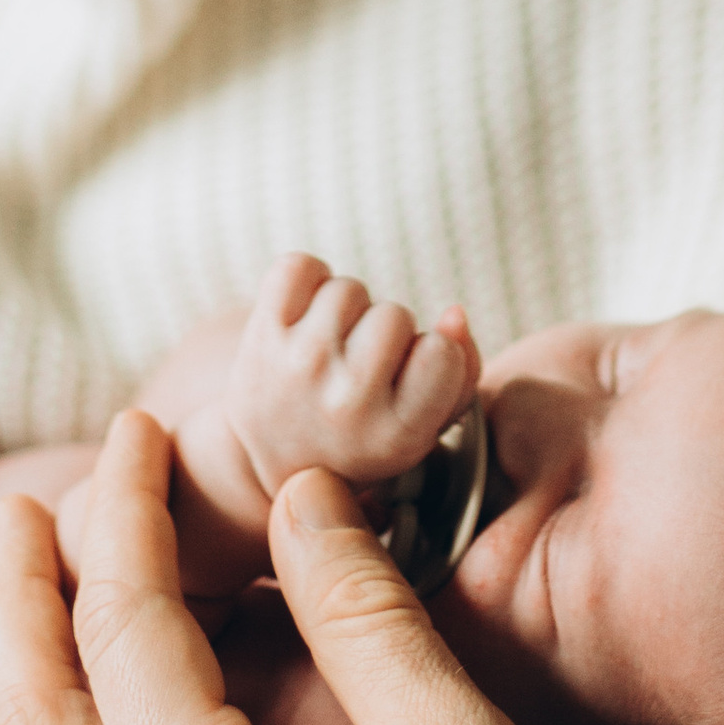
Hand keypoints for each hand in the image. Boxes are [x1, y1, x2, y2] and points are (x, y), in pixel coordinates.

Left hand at [229, 250, 480, 494]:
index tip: (410, 376)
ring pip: (350, 289)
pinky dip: (307, 279)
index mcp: (396, 436)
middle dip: (387, 332)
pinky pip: (298, 266)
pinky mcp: (260, 336)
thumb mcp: (427, 426)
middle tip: (366, 364)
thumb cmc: (367, 434)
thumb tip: (453, 312)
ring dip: (348, 310)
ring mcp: (299, 366)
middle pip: (395, 315)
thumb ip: (462, 372)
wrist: (278, 458)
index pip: (441, 352)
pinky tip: (307, 316)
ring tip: (335, 345)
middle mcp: (346, 403)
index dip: (432, 354)